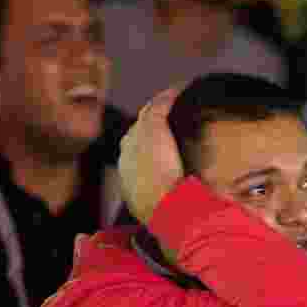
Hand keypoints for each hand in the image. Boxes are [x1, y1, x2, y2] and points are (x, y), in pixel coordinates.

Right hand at [117, 87, 185, 224]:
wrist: (163, 204)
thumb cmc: (162, 213)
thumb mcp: (153, 212)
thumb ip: (158, 207)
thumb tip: (169, 217)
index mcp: (126, 172)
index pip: (133, 151)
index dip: (146, 146)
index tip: (158, 145)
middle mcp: (127, 150)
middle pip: (138, 130)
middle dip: (151, 124)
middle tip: (168, 119)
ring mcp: (139, 135)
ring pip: (148, 114)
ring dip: (160, 107)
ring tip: (172, 101)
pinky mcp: (153, 125)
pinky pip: (160, 103)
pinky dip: (170, 95)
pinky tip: (181, 89)